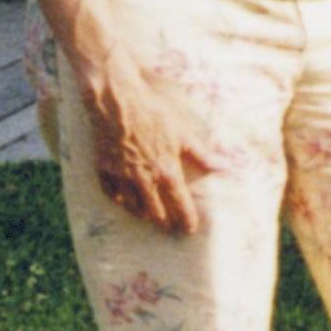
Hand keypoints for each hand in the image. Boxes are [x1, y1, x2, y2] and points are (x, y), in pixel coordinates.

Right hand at [79, 51, 219, 234]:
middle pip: (155, 211)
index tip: (190, 230)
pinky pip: (110, 192)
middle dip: (164, 222)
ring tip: (148, 217)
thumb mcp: (184, 133)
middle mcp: (144, 178)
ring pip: (131, 206)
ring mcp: (121, 174)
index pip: (180, 204)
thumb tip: (226, 167)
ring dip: (142, 214)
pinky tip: (124, 202)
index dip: (187, 220)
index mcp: (166, 171)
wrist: (116, 100)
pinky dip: (118, 200)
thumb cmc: (153, 113)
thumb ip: (203, 155)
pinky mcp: (103, 167)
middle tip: (170, 228)